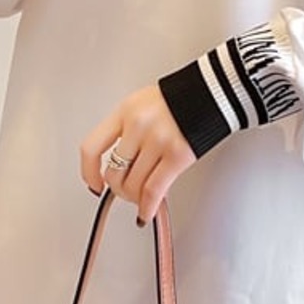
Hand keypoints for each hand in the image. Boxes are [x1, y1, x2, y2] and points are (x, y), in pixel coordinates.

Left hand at [81, 86, 195, 223]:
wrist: (215, 91)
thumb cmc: (181, 98)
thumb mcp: (143, 105)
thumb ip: (128, 131)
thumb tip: (120, 164)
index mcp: (125, 111)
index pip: (92, 147)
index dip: (88, 172)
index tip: (93, 184)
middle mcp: (137, 125)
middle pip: (114, 172)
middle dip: (118, 189)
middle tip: (125, 192)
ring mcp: (157, 140)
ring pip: (133, 185)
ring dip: (135, 198)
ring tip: (140, 198)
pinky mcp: (178, 155)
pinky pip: (154, 190)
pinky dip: (148, 207)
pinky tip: (147, 212)